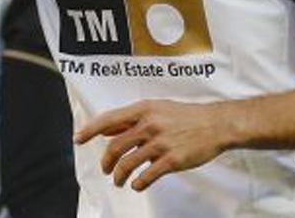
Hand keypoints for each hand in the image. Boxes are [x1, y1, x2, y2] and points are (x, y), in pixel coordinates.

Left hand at [75, 100, 229, 191]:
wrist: (216, 124)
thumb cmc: (186, 116)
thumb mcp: (156, 109)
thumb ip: (132, 120)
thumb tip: (108, 128)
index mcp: (144, 110)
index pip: (109, 119)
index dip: (90, 130)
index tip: (77, 139)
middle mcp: (149, 125)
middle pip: (115, 146)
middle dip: (106, 162)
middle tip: (105, 169)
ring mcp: (161, 143)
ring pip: (128, 163)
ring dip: (119, 176)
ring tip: (119, 181)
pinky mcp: (172, 159)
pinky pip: (147, 176)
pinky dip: (138, 183)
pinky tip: (138, 185)